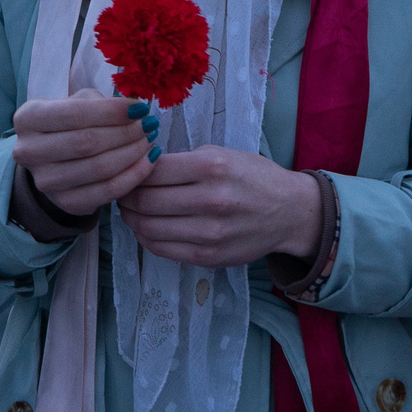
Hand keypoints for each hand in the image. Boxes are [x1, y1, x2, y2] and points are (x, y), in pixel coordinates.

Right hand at [13, 89, 157, 214]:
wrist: (54, 161)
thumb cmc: (70, 124)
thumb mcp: (77, 103)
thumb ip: (101, 103)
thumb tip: (137, 110)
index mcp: (28, 119)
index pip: (74, 114)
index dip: (112, 111)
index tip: (141, 108)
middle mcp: (29, 152)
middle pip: (87, 142)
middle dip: (126, 132)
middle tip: (150, 125)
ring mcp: (45, 182)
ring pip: (100, 168)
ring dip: (133, 153)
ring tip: (150, 140)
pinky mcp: (65, 203)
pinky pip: (107, 191)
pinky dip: (133, 176)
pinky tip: (148, 161)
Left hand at [115, 146, 322, 267]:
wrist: (288, 212)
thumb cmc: (252, 177)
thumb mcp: (222, 154)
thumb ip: (182, 162)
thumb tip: (140, 168)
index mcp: (213, 167)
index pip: (153, 170)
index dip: (133, 170)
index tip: (129, 169)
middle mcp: (211, 200)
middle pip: (146, 201)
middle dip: (126, 195)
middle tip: (123, 191)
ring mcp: (210, 233)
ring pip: (149, 228)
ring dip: (131, 218)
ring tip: (131, 209)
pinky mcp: (209, 256)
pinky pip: (162, 249)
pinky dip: (146, 238)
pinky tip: (146, 227)